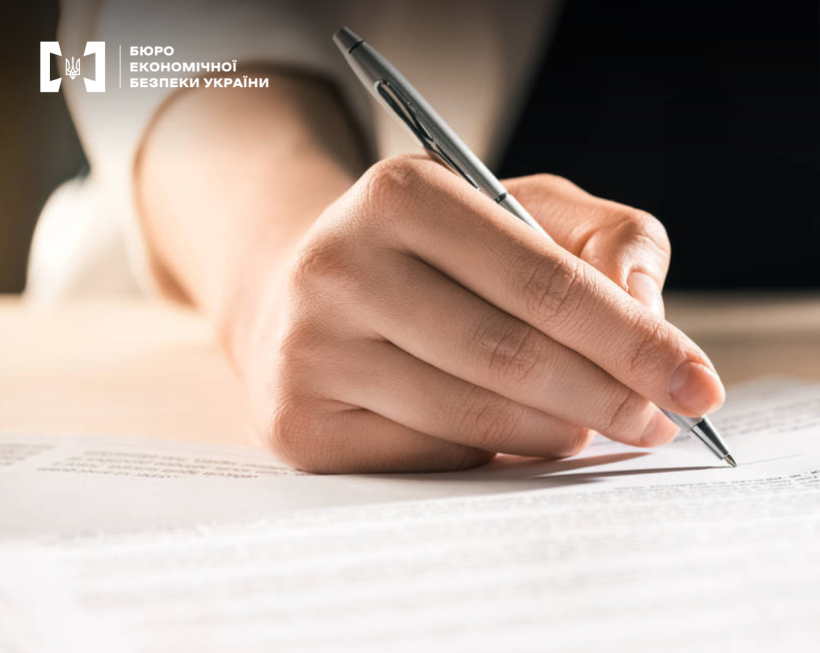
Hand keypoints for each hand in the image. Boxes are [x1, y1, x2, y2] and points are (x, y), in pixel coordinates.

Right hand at [243, 155, 723, 472]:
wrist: (308, 293)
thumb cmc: (432, 253)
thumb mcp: (520, 209)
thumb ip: (607, 239)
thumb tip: (642, 305)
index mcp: (399, 195)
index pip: (542, 279)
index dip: (632, 338)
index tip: (696, 383)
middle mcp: (337, 267)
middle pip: (508, 356)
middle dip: (606, 398)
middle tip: (657, 422)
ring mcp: (308, 351)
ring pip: (471, 417)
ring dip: (554, 432)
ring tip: (584, 423)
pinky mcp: (298, 422)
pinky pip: (429, 457)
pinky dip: (488, 452)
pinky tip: (504, 432)